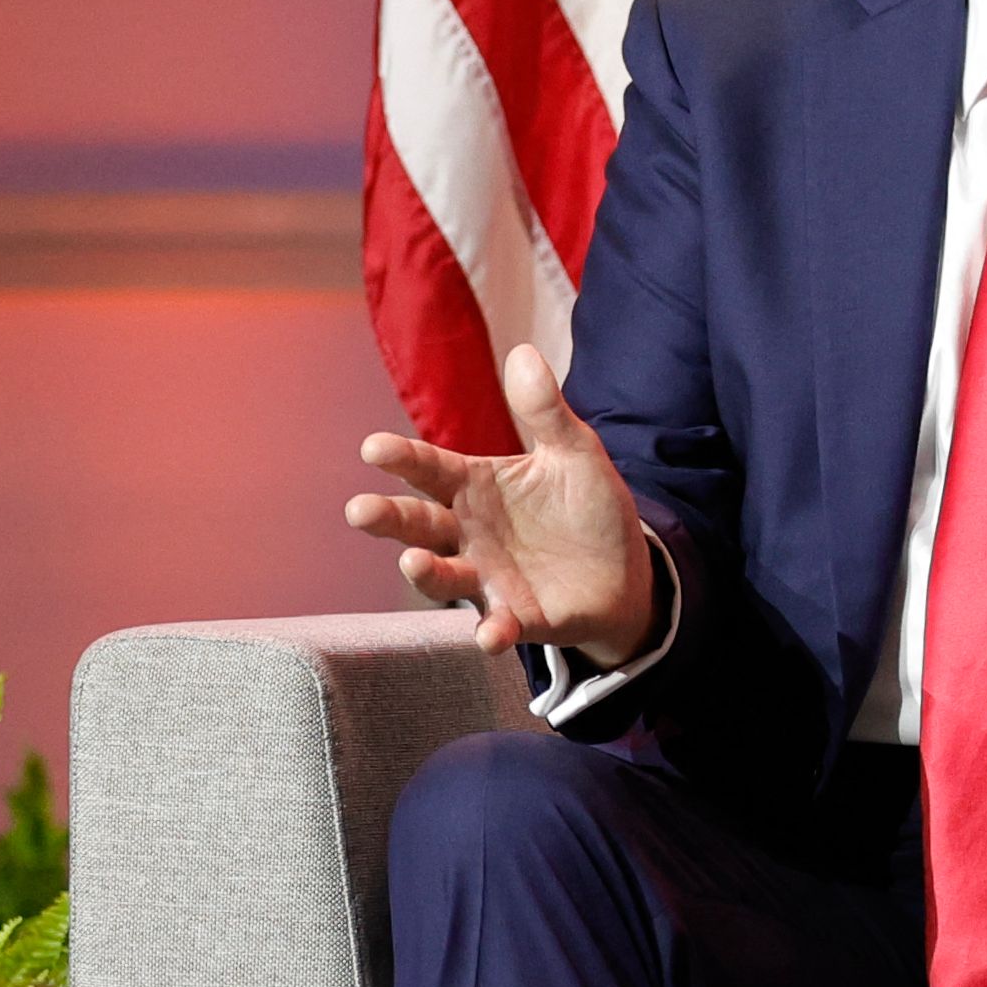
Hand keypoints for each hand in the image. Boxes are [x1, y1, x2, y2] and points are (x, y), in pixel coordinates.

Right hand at [346, 343, 656, 664]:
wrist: (627, 570)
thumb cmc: (586, 508)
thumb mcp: (575, 454)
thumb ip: (546, 412)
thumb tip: (523, 353)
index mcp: (474, 486)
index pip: (428, 468)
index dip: (401, 458)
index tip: (374, 448)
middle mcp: (467, 533)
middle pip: (416, 524)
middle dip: (387, 518)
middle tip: (360, 510)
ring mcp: (486, 577)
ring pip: (442, 576)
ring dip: (424, 572)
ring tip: (411, 562)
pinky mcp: (516, 616)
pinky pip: (497, 626)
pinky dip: (491, 632)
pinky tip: (492, 634)